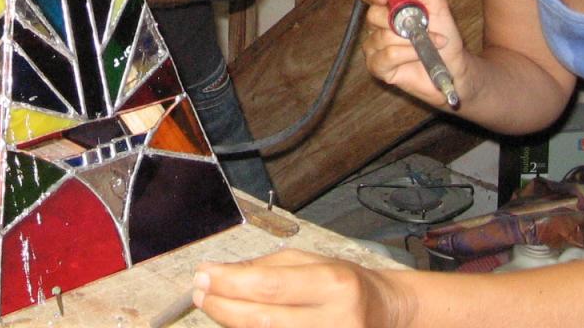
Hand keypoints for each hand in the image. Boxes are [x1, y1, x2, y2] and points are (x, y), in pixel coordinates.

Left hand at [193, 250, 407, 327]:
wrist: (385, 315)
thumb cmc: (345, 284)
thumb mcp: (313, 261)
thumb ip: (266, 267)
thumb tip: (219, 273)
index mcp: (333, 284)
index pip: (270, 286)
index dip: (230, 283)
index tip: (203, 275)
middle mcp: (334, 321)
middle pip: (263, 321)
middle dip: (222, 307)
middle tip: (198, 292)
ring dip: (232, 324)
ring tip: (214, 306)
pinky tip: (239, 323)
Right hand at [358, 0, 466, 105]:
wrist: (454, 65)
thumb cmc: (443, 33)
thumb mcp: (437, 4)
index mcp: (387, 6)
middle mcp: (376, 25)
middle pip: (373, 15)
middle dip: (399, 20)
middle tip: (421, 25)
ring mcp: (374, 47)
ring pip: (383, 37)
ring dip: (411, 40)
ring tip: (429, 43)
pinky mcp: (378, 67)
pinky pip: (387, 55)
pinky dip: (408, 54)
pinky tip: (420, 56)